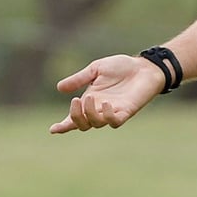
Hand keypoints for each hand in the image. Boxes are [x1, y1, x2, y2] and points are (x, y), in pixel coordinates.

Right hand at [48, 54, 165, 133]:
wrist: (143, 66)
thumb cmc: (121, 67)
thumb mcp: (96, 69)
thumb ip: (79, 79)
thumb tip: (59, 87)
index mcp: (90, 100)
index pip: (74, 118)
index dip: (64, 126)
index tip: (53, 129)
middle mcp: (99, 109)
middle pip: (83, 124)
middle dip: (75, 117)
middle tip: (75, 100)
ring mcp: (113, 112)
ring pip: (96, 124)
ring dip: (89, 114)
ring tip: (90, 97)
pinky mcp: (126, 112)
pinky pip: (115, 122)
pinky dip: (107, 117)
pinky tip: (107, 104)